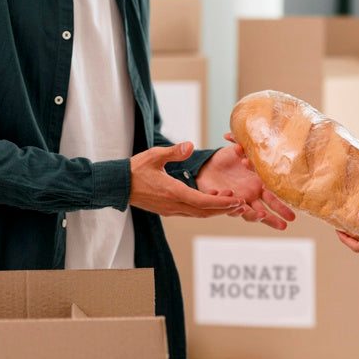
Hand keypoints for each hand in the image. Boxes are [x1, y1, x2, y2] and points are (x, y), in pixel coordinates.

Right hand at [129, 142, 244, 217]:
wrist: (117, 185)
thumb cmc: (135, 169)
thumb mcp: (154, 155)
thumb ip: (173, 152)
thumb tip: (190, 145)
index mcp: (172, 192)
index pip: (201, 202)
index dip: (220, 203)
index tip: (236, 200)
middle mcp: (173, 205)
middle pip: (204, 212)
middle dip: (224, 209)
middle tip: (241, 203)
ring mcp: (170, 210)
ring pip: (198, 214)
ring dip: (215, 210)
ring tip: (232, 201)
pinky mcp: (167, 210)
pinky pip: (190, 212)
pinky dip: (204, 208)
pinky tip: (213, 199)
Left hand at [195, 136, 295, 229]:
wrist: (207, 167)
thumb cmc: (226, 158)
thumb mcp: (236, 149)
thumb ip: (240, 144)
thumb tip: (233, 134)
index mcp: (259, 182)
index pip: (274, 194)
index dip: (282, 203)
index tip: (291, 207)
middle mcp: (252, 194)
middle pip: (267, 208)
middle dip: (276, 216)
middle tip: (285, 225)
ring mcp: (240, 199)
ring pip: (251, 213)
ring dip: (257, 216)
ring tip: (263, 217)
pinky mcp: (226, 202)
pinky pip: (232, 208)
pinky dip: (236, 209)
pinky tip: (240, 208)